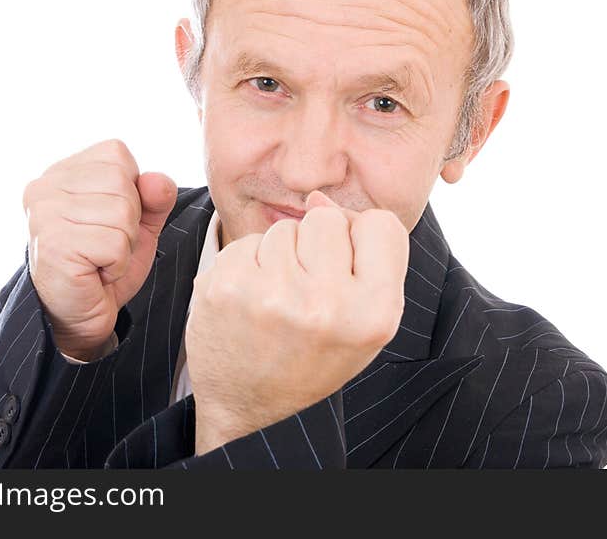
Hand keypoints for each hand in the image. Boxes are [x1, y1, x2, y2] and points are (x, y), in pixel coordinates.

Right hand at [22, 139, 175, 360]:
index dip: (131, 191)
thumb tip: (158, 181)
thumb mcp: (139, 223)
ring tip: (99, 259)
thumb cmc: (104, 265)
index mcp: (62, 172)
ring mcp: (44, 214)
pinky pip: (114, 244)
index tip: (109, 220)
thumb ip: (154, 196)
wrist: (80, 315)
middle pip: (122, 183)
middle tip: (105, 245)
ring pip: (122, 213)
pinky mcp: (52, 244)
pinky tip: (94, 272)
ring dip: (123, 246)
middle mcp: (45, 186)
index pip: (117, 154)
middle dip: (130, 221)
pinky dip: (116, 265)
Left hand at [186, 191, 409, 454]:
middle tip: (307, 291)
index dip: (362, 240)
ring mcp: (271, 296)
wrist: (254, 412)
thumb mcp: (365, 317)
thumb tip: (317, 195)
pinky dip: (248, 265)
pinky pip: (246, 242)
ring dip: (280, 256)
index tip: (347, 270)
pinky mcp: (225, 289)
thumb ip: (362, 254)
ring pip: (283, 228)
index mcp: (374, 313)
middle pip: (327, 219)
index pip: (381, 223)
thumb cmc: (316, 356)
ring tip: (278, 301)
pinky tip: (249, 302)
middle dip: (316, 245)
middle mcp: (326, 304)